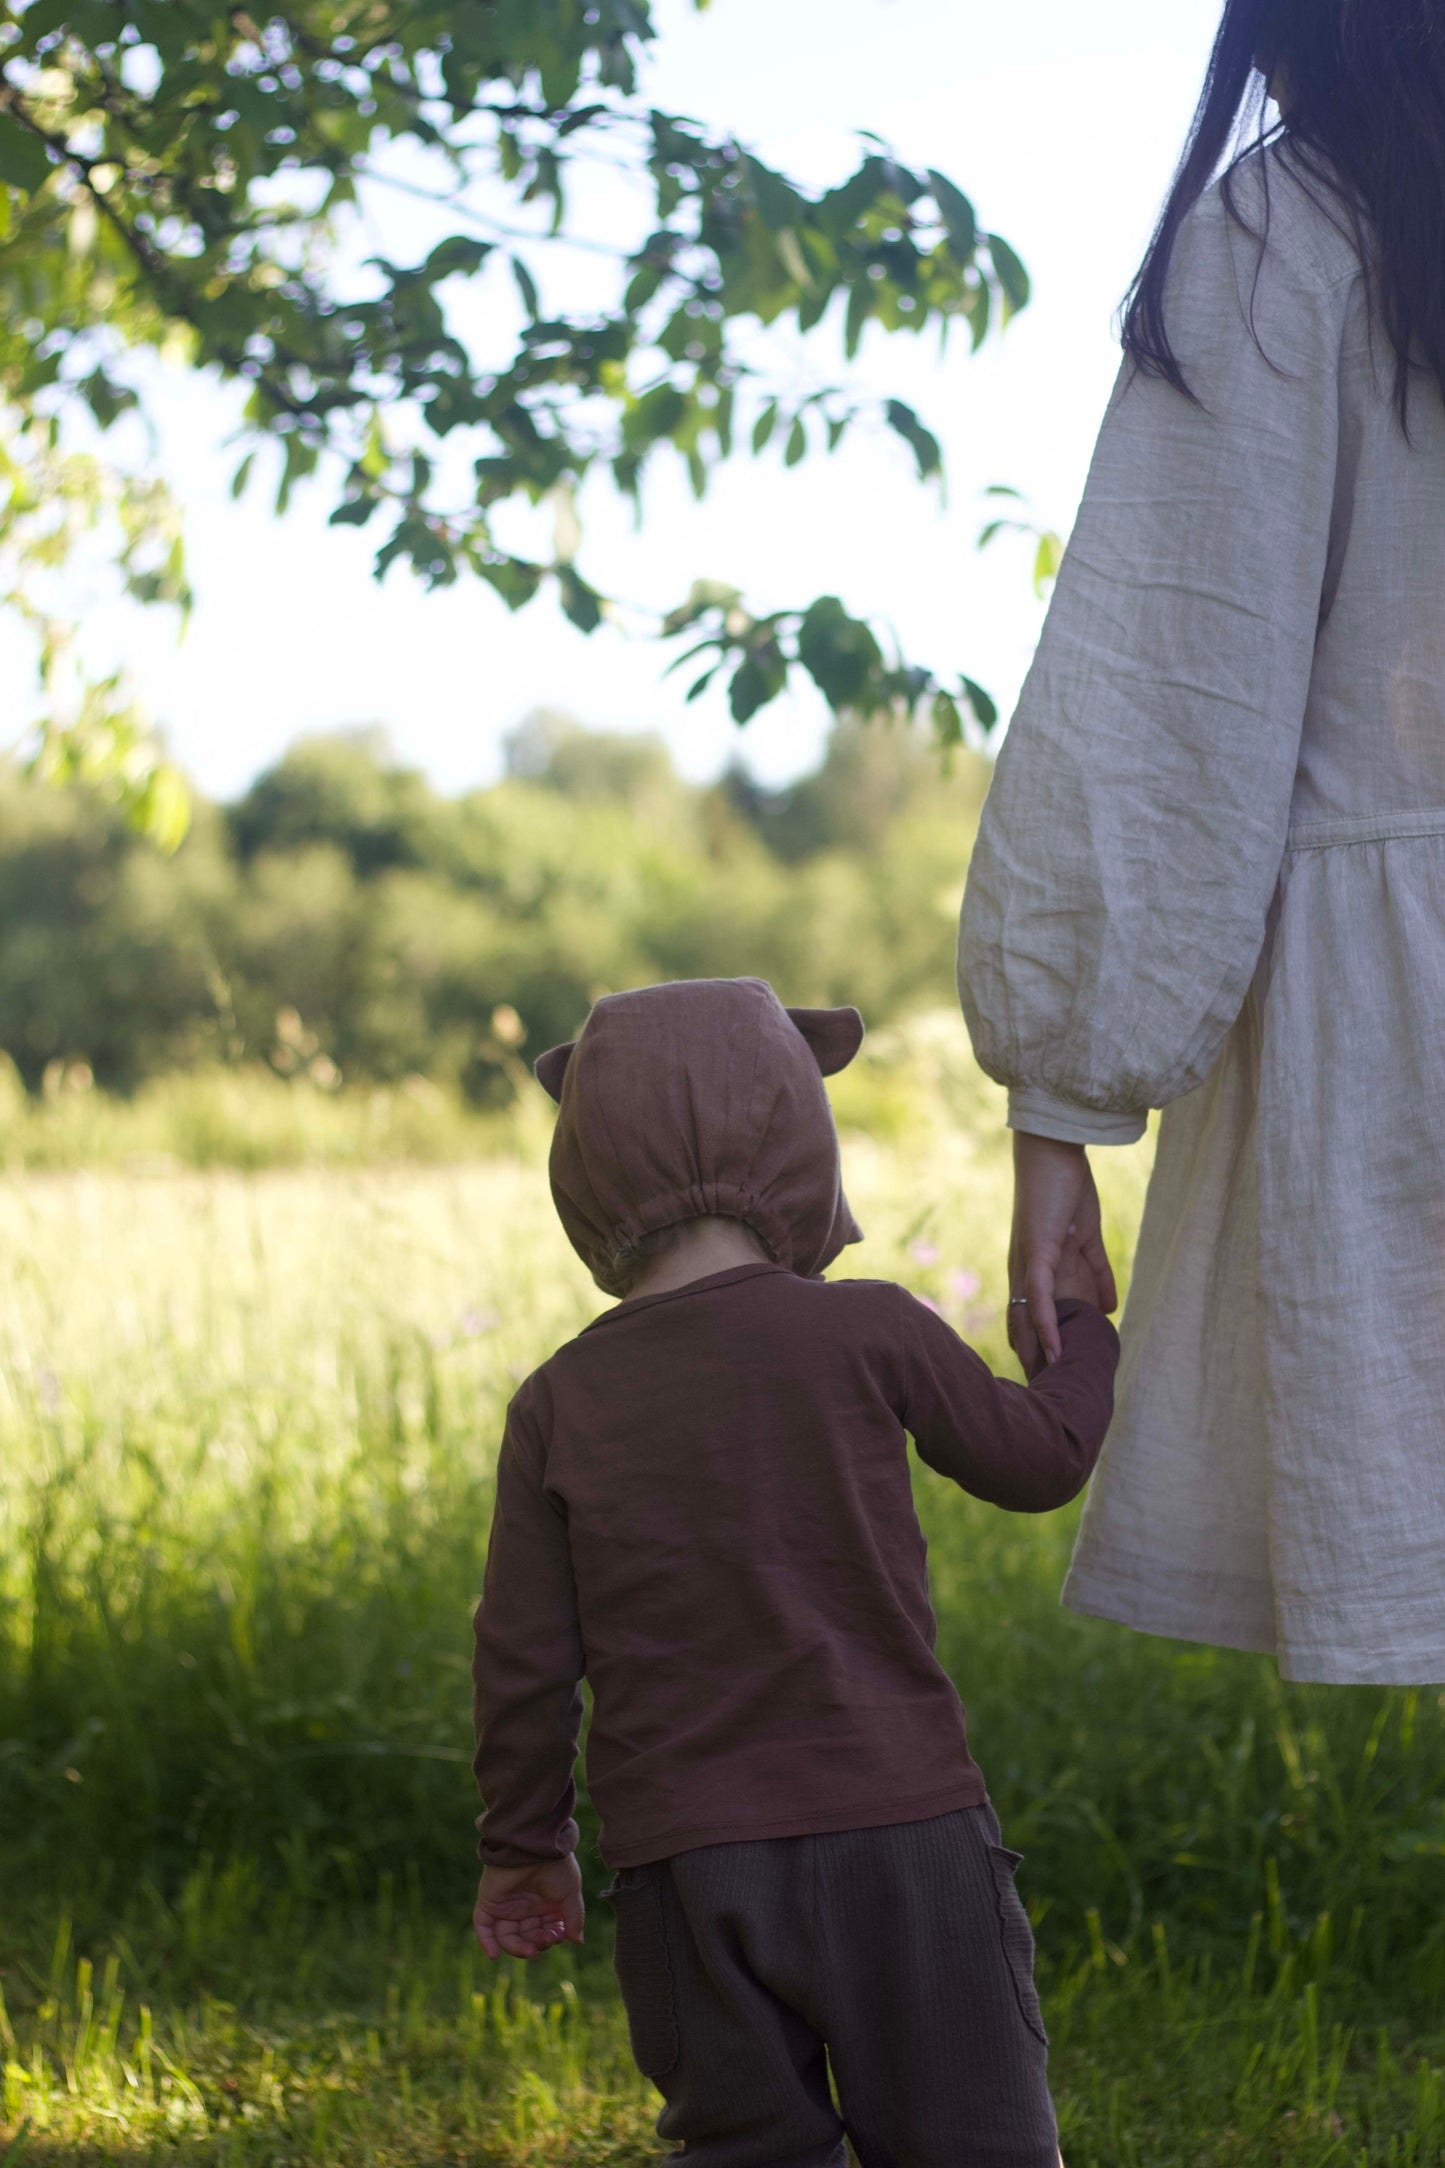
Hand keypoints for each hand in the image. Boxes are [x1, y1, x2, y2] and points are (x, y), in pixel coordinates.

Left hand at [473, 1855, 584, 1959]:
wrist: (535, 1845)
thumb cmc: (556, 1865)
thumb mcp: (570, 1893)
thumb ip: (574, 1917)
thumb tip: (577, 1941)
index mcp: (544, 1903)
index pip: (545, 1930)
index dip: (552, 1937)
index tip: (558, 1934)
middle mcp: (525, 1906)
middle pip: (527, 1936)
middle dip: (537, 1943)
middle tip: (544, 1940)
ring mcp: (506, 1904)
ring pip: (507, 1936)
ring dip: (517, 1948)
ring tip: (529, 1950)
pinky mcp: (489, 1901)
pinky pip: (483, 1926)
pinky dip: (486, 1941)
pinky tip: (494, 1955)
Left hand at [1009, 1132, 1117, 1374]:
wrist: (1052, 1149)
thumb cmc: (1066, 1187)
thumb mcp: (1087, 1238)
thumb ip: (1096, 1272)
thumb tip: (1109, 1307)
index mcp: (1033, 1271)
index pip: (1031, 1322)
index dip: (1039, 1354)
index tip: (1049, 1388)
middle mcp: (1022, 1274)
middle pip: (1022, 1330)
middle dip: (1033, 1367)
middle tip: (1043, 1405)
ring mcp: (1026, 1264)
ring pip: (1026, 1321)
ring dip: (1036, 1357)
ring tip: (1045, 1393)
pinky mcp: (1036, 1251)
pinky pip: (1039, 1296)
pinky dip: (1047, 1325)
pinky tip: (1054, 1352)